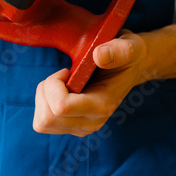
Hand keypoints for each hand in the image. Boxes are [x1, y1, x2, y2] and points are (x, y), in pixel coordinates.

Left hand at [33, 31, 153, 136]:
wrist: (133, 67)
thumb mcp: (128, 47)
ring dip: (43, 98)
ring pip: (42, 123)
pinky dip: (44, 104)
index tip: (67, 70)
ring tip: (60, 83)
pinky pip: (43, 123)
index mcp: (102, 106)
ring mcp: (81, 128)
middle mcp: (91, 123)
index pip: (61, 107)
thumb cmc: (128, 55)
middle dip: (45, 91)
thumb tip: (99, 55)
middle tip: (62, 76)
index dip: (54, 84)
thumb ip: (118, 50)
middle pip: (46, 119)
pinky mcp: (73, 127)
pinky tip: (60, 91)